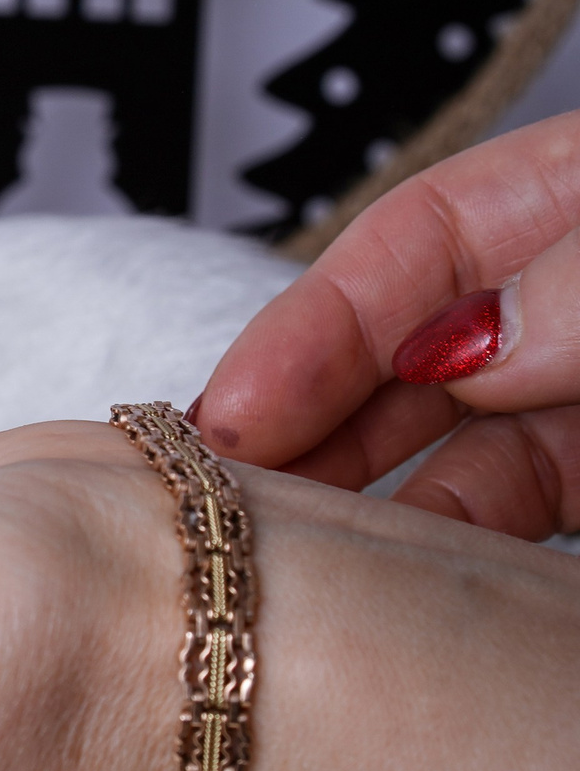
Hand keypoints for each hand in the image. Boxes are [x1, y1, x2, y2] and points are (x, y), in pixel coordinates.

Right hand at [196, 110, 579, 537]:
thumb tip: (469, 347)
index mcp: (576, 197)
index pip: (409, 243)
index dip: (306, 325)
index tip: (234, 410)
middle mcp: (568, 302)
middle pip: (405, 355)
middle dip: (307, 426)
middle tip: (225, 499)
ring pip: (456, 446)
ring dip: (369, 501)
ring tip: (295, 553)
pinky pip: (526, 508)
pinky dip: (461, 543)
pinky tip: (403, 572)